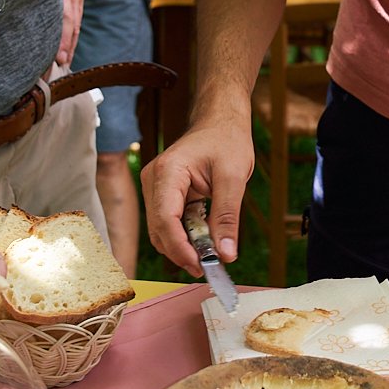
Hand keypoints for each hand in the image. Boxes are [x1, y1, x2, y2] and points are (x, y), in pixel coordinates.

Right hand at [141, 121, 254, 272]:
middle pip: (159, 230)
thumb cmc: (227, 140)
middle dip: (182, 252)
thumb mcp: (234, 177)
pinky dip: (185, 237)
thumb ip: (227, 217)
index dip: (180, 248)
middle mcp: (154, 180)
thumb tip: (226, 255)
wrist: (221, 122)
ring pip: (162, 231)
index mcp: (168, 172)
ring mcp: (155, 188)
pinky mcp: (163, 194)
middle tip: (211, 267)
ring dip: (183, 247)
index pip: (164, 219)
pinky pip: (169, 223)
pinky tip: (204, 242)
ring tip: (211, 256)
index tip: (201, 266)